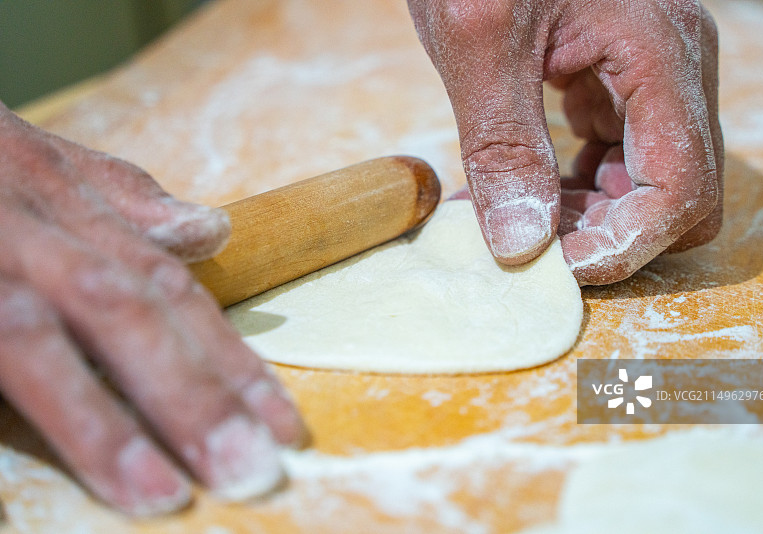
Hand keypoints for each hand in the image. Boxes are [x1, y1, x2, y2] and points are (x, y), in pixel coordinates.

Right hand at [0, 104, 306, 515]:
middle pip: (125, 315)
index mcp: (68, 205)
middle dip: (191, 396)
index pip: (171, 290)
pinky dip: (1, 420)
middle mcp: (30, 235)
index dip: (232, 360)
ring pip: (36, 341)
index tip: (284, 426)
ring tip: (161, 494)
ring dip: (100, 423)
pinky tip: (5, 506)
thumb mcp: (40, 162)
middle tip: (249, 471)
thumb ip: (123, 201)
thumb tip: (211, 230)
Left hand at [408, 0, 722, 283]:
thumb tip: (521, 245)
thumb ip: (502, 143)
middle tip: (529, 241)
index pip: (679, 187)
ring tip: (513, 217)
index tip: (551, 266)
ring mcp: (649, 71)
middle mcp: (674, 66)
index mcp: (660, 54)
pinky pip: (616, 152)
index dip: (623, 244)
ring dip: (590, 216)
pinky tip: (519, 186)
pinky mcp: (616, 73)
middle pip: (680, 195)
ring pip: (649, 180)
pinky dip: (574, 185)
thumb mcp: (478, 38)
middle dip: (611, 234)